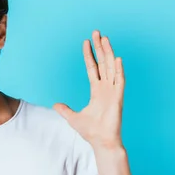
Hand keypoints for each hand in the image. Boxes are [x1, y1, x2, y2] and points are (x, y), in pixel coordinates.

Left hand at [53, 30, 124, 148]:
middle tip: (97, 32)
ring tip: (105, 39)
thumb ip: (65, 110)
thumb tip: (55, 105)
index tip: (87, 42)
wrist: (101, 142)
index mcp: (97, 91)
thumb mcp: (73, 118)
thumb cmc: (91, 131)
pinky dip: (119, 70)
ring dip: (108, 53)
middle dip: (100, 47)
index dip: (90, 55)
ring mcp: (113, 92)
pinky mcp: (118, 98)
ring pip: (111, 67)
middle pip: (103, 63)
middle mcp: (106, 88)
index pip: (93, 68)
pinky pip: (119, 81)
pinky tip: (117, 59)